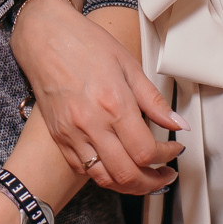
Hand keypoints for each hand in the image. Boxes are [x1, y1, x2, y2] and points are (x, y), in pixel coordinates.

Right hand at [10, 0, 182, 194]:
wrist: (44, 38)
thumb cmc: (84, 44)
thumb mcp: (128, 65)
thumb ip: (154, 101)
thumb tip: (178, 124)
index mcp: (114, 104)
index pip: (146, 151)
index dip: (167, 156)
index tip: (175, 148)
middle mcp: (91, 124)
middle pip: (127, 175)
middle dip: (154, 181)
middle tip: (166, 174)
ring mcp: (71, 133)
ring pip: (105, 179)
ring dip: (130, 186)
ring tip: (145, 177)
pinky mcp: (59, 137)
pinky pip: (83, 170)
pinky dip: (105, 176)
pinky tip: (117, 166)